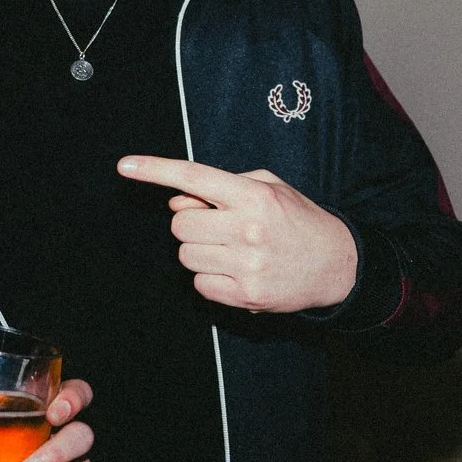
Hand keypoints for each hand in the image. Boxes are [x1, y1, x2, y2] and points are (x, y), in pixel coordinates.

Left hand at [119, 155, 358, 314]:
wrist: (337, 265)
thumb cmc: (298, 220)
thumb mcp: (269, 188)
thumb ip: (221, 188)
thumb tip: (177, 200)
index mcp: (254, 196)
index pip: (194, 177)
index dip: (155, 169)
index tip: (124, 165)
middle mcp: (249, 230)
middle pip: (181, 223)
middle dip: (191, 222)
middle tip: (218, 224)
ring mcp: (247, 266)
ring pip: (186, 255)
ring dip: (199, 250)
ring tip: (231, 248)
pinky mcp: (246, 296)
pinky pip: (199, 284)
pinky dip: (209, 277)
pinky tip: (236, 270)